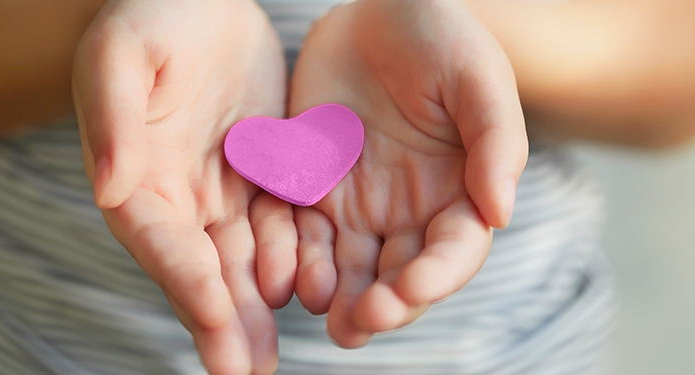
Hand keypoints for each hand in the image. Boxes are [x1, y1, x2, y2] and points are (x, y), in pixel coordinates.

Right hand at [72, 1, 294, 372]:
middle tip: (246, 372)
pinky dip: (289, 261)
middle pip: (201, 268)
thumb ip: (114, 118)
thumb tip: (110, 188)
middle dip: (222, 323)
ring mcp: (222, 189)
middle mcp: (178, 195)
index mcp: (137, 175)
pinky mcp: (261, 175)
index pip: (161, 241)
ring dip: (255, 309)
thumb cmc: (154, 16)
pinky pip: (279, 226)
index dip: (186, 282)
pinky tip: (307, 294)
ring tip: (269, 357)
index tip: (214, 318)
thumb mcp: (122, 53)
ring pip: (241, 260)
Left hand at [289, 0, 527, 346]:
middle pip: (398, 273)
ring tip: (324, 313)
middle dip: (382, 303)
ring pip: (348, 265)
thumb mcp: (478, 78)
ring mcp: (358, 204)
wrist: (377, 10)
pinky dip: (294, 257)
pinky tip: (286, 276)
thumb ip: (497, 143)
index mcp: (458, 192)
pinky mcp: (312, 188)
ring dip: (336, 295)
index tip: (407, 289)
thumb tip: (501, 215)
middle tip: (358, 323)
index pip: (452, 251)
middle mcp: (408, 210)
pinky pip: (300, 231)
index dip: (434, 277)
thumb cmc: (440, 37)